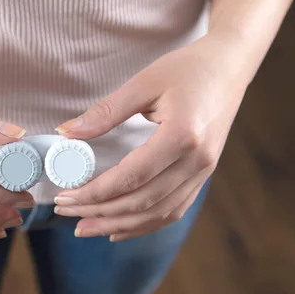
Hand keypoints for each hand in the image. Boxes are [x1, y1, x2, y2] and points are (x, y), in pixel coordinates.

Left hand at [53, 35, 249, 241]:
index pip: (131, 177)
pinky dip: (145, 223)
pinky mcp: (204, 175)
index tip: (64, 197)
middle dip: (99, 212)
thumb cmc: (187, 68)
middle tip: (66, 212)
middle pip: (142, 202)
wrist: (230, 65)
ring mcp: (204, 172)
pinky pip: (173, 209)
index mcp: (183, 136)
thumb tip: (65, 133)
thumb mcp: (144, 83)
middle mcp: (197, 161)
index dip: (94, 192)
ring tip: (86, 227)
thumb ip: (104, 112)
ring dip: (119, 225)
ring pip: (158, 213)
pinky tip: (119, 228)